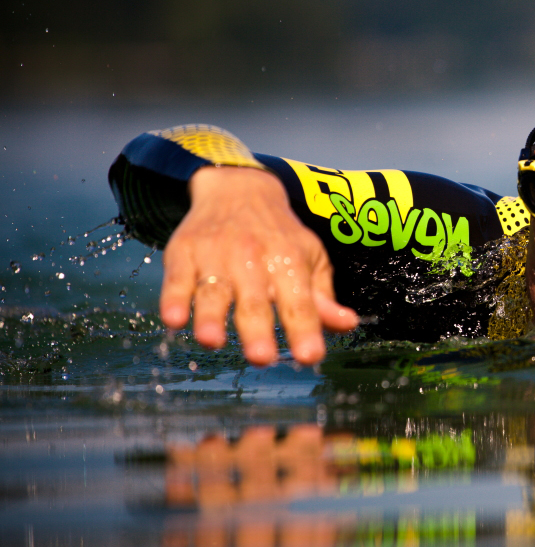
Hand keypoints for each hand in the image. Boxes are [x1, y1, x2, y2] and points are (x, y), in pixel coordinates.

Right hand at [159, 166, 357, 365]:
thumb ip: (323, 297)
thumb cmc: (280, 236)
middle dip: (258, 331)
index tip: (310, 356)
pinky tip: (174, 320)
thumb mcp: (310, 258)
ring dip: (212, 318)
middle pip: (255, 301)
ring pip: (214, 292)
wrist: (239, 188)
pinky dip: (173, 299)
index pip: (300, 302)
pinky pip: (176, 279)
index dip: (305, 330)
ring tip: (213, 341)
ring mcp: (216, 255)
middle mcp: (254, 259)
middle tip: (262, 358)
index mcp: (290, 263)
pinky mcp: (184, 253)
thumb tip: (348, 326)